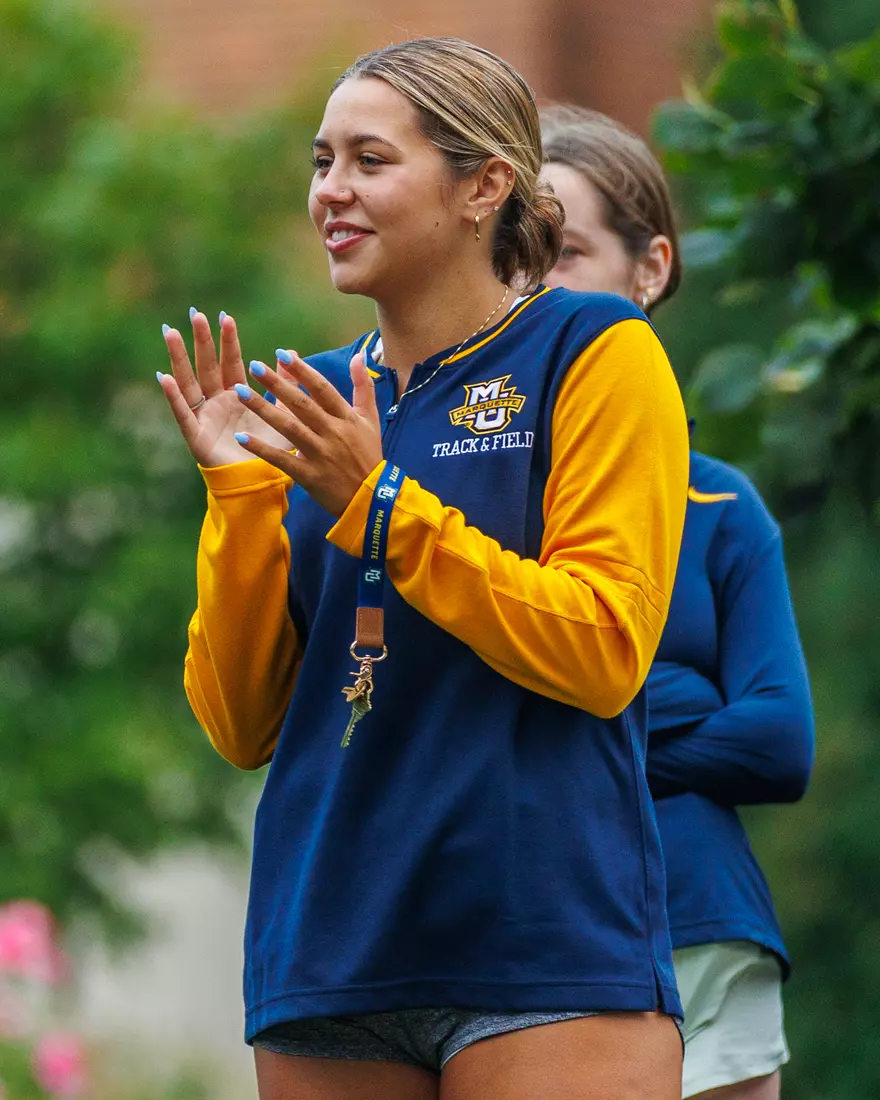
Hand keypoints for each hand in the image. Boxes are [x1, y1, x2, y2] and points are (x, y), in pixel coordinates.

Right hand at [156, 310, 293, 466]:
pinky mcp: (196, 437)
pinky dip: (173, 396)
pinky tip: (164, 377)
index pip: (231, 363)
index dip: (228, 342)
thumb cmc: (272, 452)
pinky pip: (183, 413)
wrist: (262, 484)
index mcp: (238, 397)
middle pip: (207, 366)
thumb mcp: (282, 413)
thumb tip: (289, 353)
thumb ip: (284, 385)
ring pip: (189, 382)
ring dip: (179, 358)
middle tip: (196, 314)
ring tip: (170, 333)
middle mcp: (218, 404)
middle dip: (202, 341)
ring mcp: (205, 418)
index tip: (226, 317)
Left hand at [231, 351, 382, 515]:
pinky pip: (282, 459)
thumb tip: (358, 355)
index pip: (322, 389)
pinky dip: (262, 449)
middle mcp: (332, 432)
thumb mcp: (370, 419)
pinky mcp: (309, 475)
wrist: (371, 499)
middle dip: (277, 384)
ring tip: (240, 393)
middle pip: (301, 404)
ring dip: (263, 409)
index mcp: (346, 417)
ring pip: (289, 427)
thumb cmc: (368, 456)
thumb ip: (363, 386)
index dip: (302, 371)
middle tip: (254, 366)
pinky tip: (241, 437)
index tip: (283, 353)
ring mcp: (320, 454)